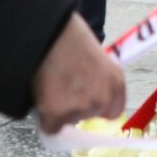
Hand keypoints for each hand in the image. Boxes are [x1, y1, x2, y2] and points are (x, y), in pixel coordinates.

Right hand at [31, 13, 126, 133]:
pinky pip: (50, 127)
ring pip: (69, 121)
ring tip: (50, 82)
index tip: (85, 97)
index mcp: (116, 83)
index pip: (112, 111)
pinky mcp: (57, 115)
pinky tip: (41, 95)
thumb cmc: (67, 34)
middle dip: (77, 106)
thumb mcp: (95, 55)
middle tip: (62, 85)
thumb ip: (97, 77)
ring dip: (60, 109)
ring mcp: (81, 109)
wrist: (45, 30)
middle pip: (90, 116)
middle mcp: (103, 99)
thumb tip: (88, 91)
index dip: (96, 104)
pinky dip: (43, 116)